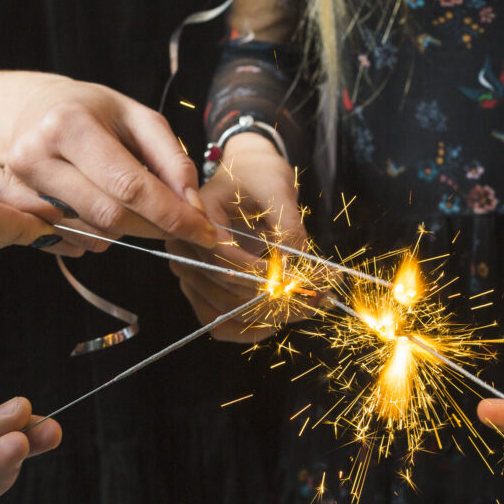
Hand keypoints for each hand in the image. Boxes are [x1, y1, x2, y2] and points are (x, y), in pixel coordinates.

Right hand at [5, 75, 213, 248]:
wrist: (31, 112)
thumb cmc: (93, 113)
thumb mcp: (139, 119)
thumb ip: (173, 160)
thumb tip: (193, 208)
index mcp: (69, 126)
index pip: (129, 187)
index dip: (173, 215)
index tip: (205, 233)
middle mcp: (35, 158)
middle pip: (111, 217)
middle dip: (155, 227)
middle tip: (180, 223)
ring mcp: (20, 188)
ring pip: (94, 235)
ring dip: (127, 230)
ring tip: (128, 200)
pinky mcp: (17, 212)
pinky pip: (74, 244)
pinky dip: (99, 235)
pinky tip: (98, 205)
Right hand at [166, 133, 306, 341]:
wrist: (247, 175)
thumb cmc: (258, 175)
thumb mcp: (277, 188)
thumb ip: (286, 224)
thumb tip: (293, 264)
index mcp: (196, 217)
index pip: (223, 258)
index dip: (260, 275)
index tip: (297, 280)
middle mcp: (185, 248)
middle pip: (225, 289)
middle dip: (274, 298)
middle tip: (319, 296)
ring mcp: (191, 273)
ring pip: (224, 313)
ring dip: (268, 317)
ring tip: (310, 307)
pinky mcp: (203, 291)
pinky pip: (220, 323)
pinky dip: (252, 327)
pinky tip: (282, 320)